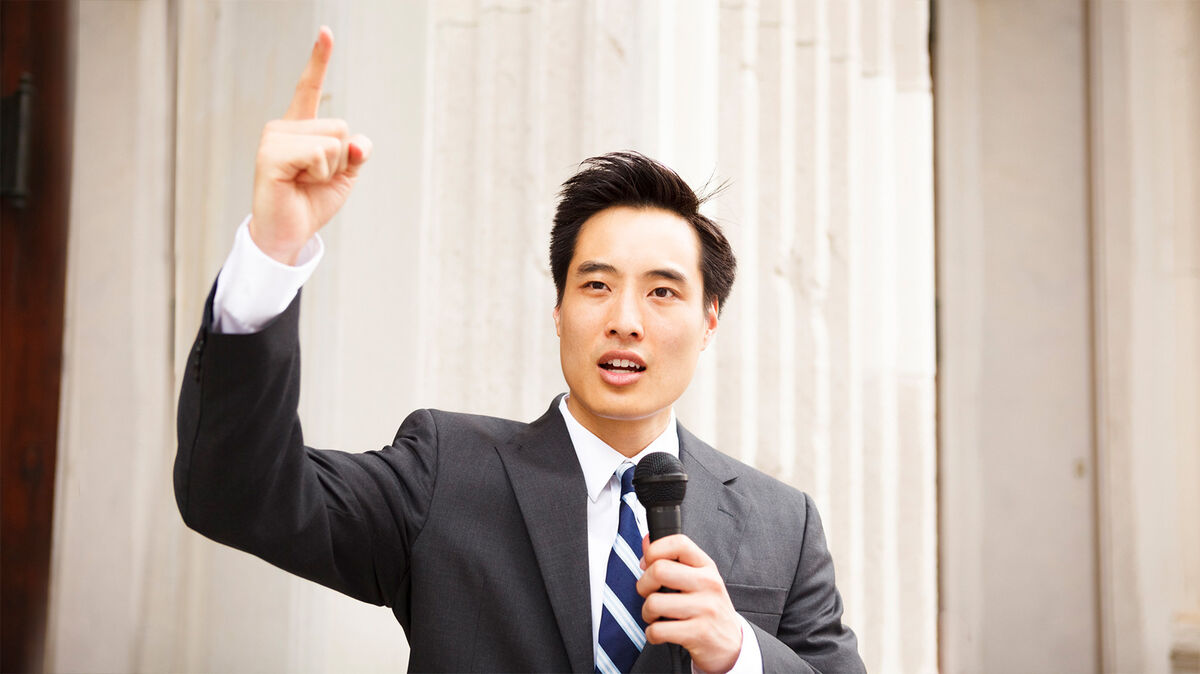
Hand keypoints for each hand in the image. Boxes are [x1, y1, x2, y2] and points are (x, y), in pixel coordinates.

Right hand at [250, 26, 371, 263]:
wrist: (290, 233)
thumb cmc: (312, 202)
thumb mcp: (345, 174)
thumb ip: (357, 152)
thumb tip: (359, 143)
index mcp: (300, 127)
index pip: (310, 88)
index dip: (319, 60)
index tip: (326, 33)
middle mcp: (284, 127)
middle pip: (341, 126)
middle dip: (341, 159)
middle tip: (315, 178)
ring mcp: (274, 138)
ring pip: (333, 140)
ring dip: (330, 169)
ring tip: (305, 182)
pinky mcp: (271, 154)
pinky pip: (319, 153)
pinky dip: (320, 173)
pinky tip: (298, 183)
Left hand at [637, 534, 742, 673]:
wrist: (731, 644)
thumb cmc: (708, 608)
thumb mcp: (697, 579)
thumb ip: (672, 560)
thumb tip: (646, 540)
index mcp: (706, 566)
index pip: (678, 543)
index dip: (655, 550)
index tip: (649, 565)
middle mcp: (709, 583)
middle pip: (659, 570)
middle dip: (643, 585)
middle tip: (650, 594)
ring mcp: (706, 608)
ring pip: (653, 602)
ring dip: (647, 613)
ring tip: (657, 616)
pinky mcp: (699, 633)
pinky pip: (657, 630)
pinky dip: (652, 634)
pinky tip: (663, 632)